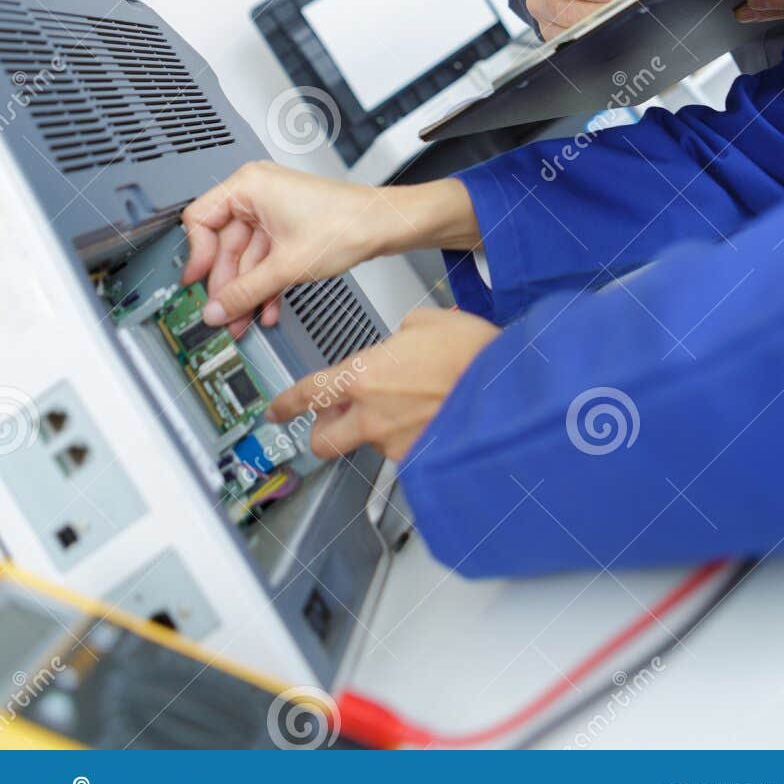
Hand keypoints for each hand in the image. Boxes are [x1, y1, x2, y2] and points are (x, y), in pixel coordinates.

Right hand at [181, 162, 479, 336]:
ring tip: (244, 321)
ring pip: (246, 256)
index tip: (196, 285)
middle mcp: (257, 193)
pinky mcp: (287, 226)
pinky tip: (267, 309)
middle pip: (224, 243)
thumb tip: (216, 309)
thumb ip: (245, 291)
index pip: (200, 219)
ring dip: (247, 290)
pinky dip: (264, 283)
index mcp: (249, 186)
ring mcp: (273, 210)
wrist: (385, 226)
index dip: (196, 255)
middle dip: (227, 284)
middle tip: (223, 314)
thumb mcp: (286, 266)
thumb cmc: (346, 224)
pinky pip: (264, 257)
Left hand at [270, 307, 500, 461]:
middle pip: (323, 440)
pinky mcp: (422, 461)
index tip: (275, 410)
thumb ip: (400, 333)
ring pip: (369, 444)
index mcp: (364, 375)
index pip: (307, 394)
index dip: (284, 403)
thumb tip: (403, 339)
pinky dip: (411, 437)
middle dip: (322, 431)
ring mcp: (396, 444)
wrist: (509, 390)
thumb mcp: (426, 322)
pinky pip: (404, 451)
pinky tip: (432, 419)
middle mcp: (372, 416)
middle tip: (330, 419)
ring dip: (377, 429)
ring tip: (410, 407)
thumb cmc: (473, 355)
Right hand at [526, 0, 644, 40]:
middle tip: (621, 4)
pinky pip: (574, 45)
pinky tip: (611, 26)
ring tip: (620, 13)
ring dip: (597, 23)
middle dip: (594, 8)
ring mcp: (545, 20)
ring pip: (567, 30)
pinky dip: (596, 37)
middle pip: (558, 8)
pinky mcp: (555, 40)